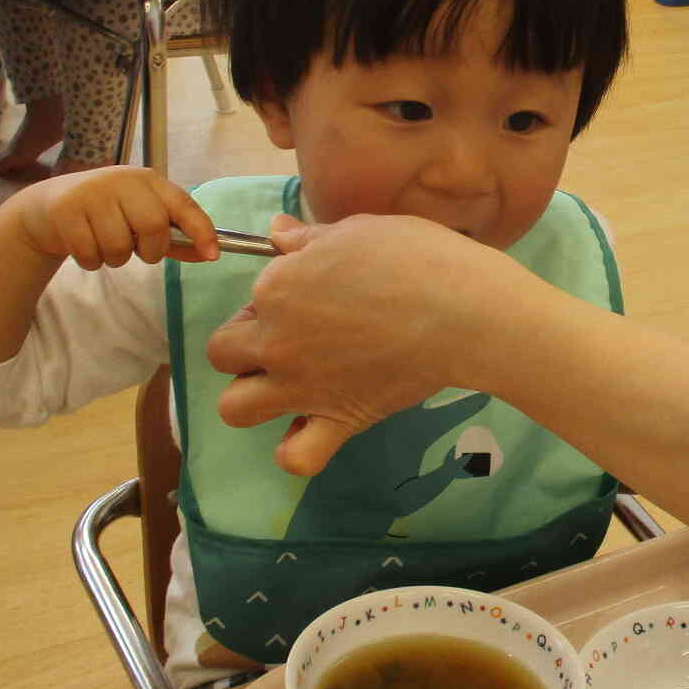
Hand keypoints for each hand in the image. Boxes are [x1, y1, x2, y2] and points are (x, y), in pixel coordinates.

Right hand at [11, 166, 216, 269]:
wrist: (45, 208)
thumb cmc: (104, 214)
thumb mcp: (139, 218)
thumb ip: (174, 237)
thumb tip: (209, 253)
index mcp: (148, 180)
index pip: (183, 204)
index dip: (201, 230)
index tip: (213, 255)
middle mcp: (122, 180)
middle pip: (153, 226)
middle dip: (150, 251)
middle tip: (137, 250)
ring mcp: (92, 192)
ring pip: (119, 246)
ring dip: (115, 259)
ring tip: (104, 245)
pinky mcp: (65, 209)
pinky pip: (90, 253)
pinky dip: (90, 261)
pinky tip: (84, 247)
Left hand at [207, 214, 514, 474]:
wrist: (464, 312)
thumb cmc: (417, 259)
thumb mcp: (357, 231)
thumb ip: (308, 238)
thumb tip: (275, 233)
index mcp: (277, 288)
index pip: (255, 293)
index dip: (281, 290)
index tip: (317, 289)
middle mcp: (277, 341)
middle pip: (223, 351)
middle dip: (248, 342)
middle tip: (293, 334)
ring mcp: (303, 387)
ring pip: (234, 408)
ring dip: (252, 396)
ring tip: (287, 384)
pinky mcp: (339, 421)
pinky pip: (296, 457)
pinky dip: (295, 449)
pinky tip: (310, 429)